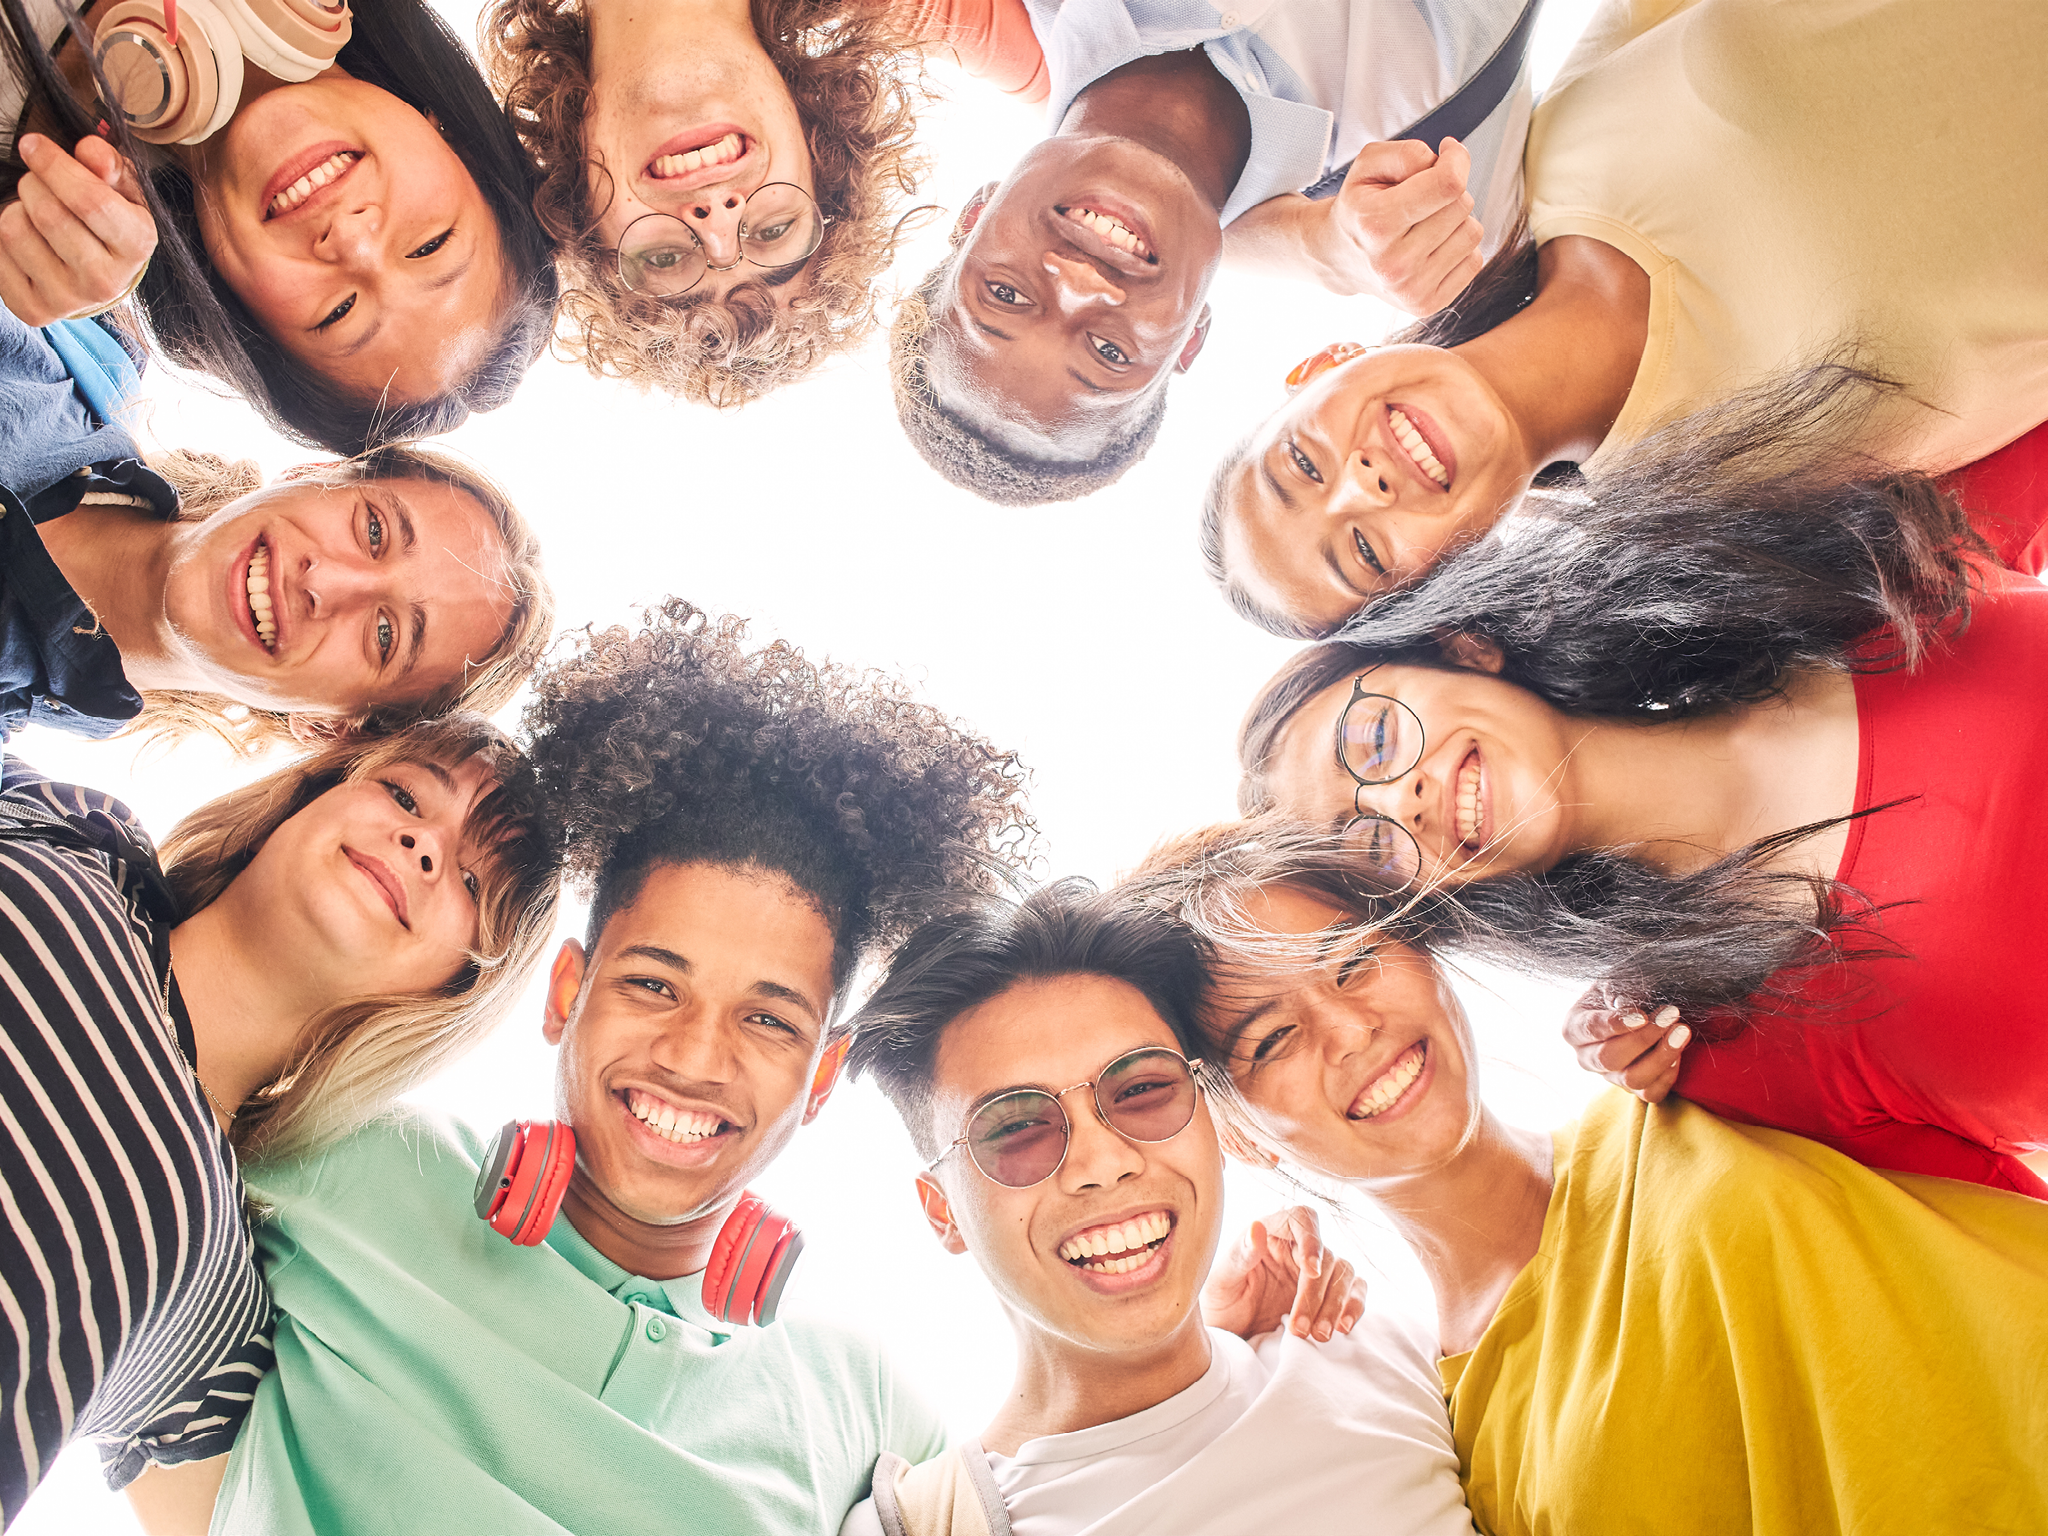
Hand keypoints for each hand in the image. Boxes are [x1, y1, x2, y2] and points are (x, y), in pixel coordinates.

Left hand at [0, 133, 157, 324]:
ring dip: (17, 209)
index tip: (33, 145)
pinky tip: (26, 240)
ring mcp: (67, 299)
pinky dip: (4, 237)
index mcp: (136, 247)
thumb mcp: (121, 192)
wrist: (99, 279)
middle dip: (34, 184)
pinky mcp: (33, 309)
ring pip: (15, 229)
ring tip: (34, 215)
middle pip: (48, 213)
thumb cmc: (108, 225)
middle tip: (39, 184)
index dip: (54, 164)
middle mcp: (104, 281)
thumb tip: (90, 150)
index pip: (90, 201)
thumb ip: (108, 165)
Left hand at [1201, 1204, 1364, 1343]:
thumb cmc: (1220, 1302)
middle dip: (1316, 1295)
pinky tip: (1343, 1328)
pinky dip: (1354, 1307)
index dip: (1313, 1241)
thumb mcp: (1220, 1281)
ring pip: (1344, 1274)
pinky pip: (1354, 1291)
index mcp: (1272, 1231)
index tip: (1311, 1271)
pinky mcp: (1328, 1294)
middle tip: (1301, 1328)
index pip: (1303, 1218)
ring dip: (1335, 1306)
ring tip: (1318, 1336)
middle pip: (1326, 1255)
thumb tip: (1257, 1227)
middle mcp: (1298, 1246)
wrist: (1229, 1335)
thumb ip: (1239, 1255)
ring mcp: (1316, 1271)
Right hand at [1317, 138, 1484, 314]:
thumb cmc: (1359, 207)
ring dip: (1454, 221)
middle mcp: (1394, 263)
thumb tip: (1450, 162)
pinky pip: (1474, 260)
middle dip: (1447, 192)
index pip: (1448, 185)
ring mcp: (1411, 289)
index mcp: (1376, 223)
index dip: (1457, 160)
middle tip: (1419, 199)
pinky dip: (1457, 247)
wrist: (1338, 258)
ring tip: (1424, 224)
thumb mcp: (1368, 165)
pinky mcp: (1427, 305)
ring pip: (1472, 232)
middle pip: (1462, 205)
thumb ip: (1409, 153)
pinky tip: (1431, 247)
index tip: (1448, 152)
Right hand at [1563, 987, 1690, 1103]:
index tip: (1642, 1016)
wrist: (1643, 1004)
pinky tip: (1679, 1052)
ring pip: (1632, 1079)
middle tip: (1671, 1015)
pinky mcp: (1635, 1089)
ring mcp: (1611, 1077)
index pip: (1590, 1030)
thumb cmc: (1626, 990)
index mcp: (1575, 1028)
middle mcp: (1587, 1057)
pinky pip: (1651, 1092)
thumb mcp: (1619, 980)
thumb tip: (1626, 1006)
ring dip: (1661, 1055)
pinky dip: (1668, 1075)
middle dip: (1643, 1038)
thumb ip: (1621, 990)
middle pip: (1609, 1059)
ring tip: (1682, 1031)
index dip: (1616, 1025)